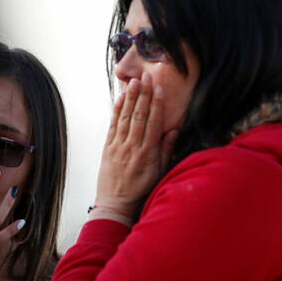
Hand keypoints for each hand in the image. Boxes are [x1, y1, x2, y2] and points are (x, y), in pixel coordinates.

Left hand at [93, 72, 178, 220]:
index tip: (158, 88)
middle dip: (143, 95)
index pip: (153, 123)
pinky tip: (120, 98)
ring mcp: (118, 147)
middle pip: (138, 116)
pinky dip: (116, 111)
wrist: (116, 203)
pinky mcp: (107, 148)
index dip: (156, 104)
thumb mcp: (159, 172)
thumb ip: (166, 150)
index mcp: (147, 153)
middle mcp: (132, 147)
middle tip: (146, 76)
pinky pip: (112, 125)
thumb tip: (174, 130)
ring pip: (125, 118)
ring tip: (134, 81)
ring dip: (130, 98)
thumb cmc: (140, 189)